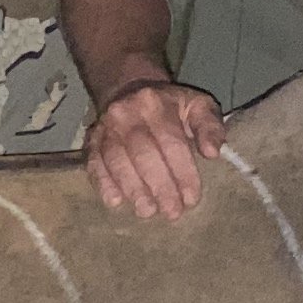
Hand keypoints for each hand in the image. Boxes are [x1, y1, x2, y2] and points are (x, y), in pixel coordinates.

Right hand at [82, 79, 223, 218]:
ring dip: (132, 188)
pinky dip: (103, 183)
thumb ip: (209, 126)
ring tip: (147, 211)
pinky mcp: (90, 142)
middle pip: (143, 152)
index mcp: (157, 103)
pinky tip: (115, 201)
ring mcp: (105, 127)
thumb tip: (212, 152)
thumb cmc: (170, 106)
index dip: (182, 171)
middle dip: (159, 185)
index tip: (191, 198)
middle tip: (172, 212)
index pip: (170, 141)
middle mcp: (127, 113)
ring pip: (116, 159)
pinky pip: (94, 163)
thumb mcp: (197, 105)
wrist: (128, 90)